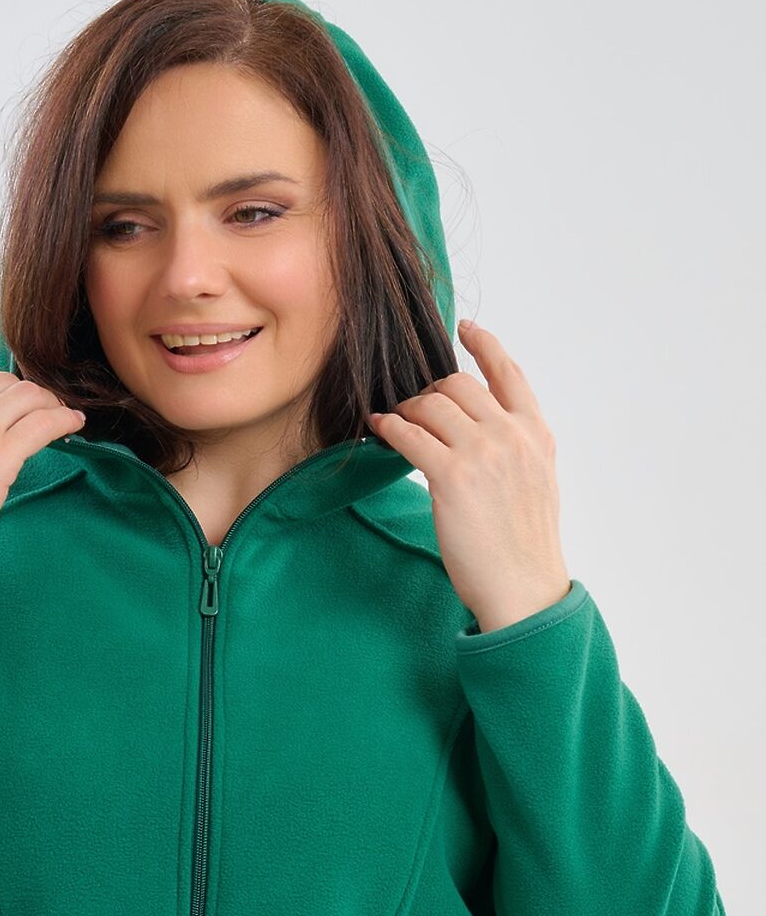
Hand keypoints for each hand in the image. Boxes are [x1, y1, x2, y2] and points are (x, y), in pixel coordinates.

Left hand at [366, 319, 570, 632]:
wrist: (523, 588)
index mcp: (536, 435)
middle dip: (430, 391)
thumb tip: (484, 432)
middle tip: (413, 407)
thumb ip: (516, 450)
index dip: (486, 345)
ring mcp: (483, 452)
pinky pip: (410, 434)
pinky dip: (389, 427)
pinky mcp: (452, 476)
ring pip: (432, 404)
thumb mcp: (536, 484)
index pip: (510, 374)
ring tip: (394, 421)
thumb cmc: (524, 547)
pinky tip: (378, 429)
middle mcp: (511, 435)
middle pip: (459, 385)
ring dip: (407, 410)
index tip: (466, 327)